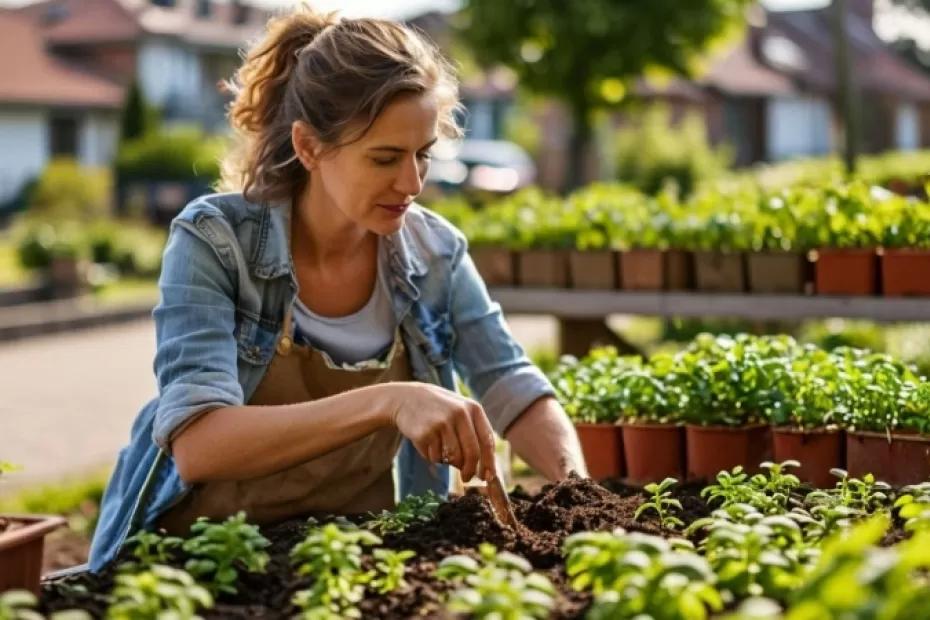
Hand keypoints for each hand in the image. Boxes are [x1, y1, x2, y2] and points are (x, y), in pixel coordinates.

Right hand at [381, 382, 496, 481]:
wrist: (406, 398)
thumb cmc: (440, 410)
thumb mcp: (461, 411)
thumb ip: (474, 434)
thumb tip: (485, 469)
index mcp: (473, 408)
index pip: (487, 441)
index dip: (489, 462)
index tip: (488, 477)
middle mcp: (459, 414)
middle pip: (471, 453)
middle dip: (470, 470)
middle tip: (466, 478)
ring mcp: (441, 423)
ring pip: (453, 458)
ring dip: (448, 461)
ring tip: (440, 448)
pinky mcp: (425, 433)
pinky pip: (435, 457)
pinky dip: (432, 456)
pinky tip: (427, 442)